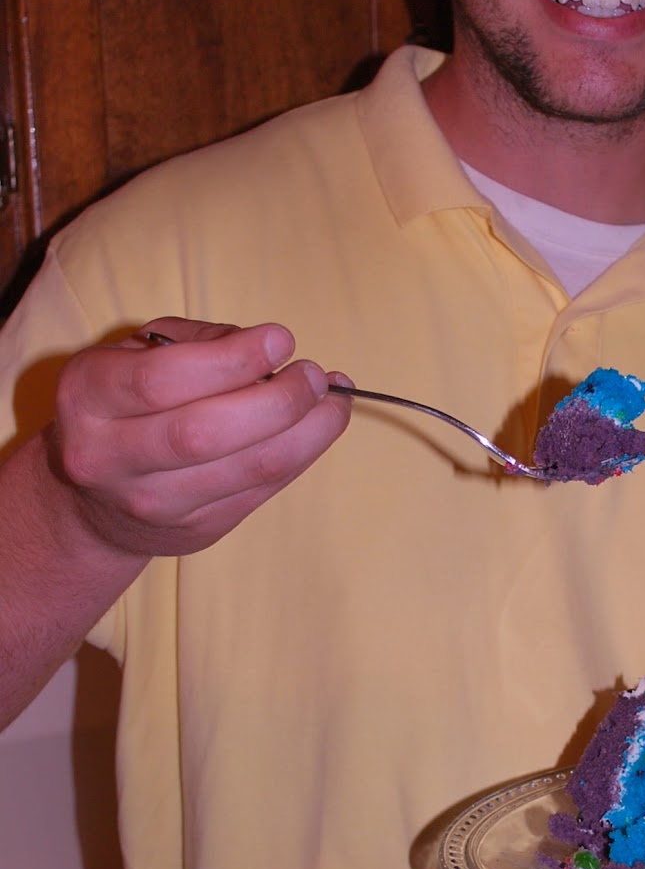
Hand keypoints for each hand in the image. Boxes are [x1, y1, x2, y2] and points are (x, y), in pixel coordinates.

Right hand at [46, 317, 352, 558]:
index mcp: (87, 395)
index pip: (161, 380)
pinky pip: (263, 490)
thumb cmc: (128, 401)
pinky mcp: (195, 530)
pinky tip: (321, 425)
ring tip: (333, 400)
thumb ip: (197, 341)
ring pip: (246, 468)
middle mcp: (108, 456)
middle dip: (277, 399)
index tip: (282, 339)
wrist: (96, 499)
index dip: (231, 359)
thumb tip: (269, 350)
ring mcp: (152, 502)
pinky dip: (303, 454)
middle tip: (313, 374)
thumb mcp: (139, 353)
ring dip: (307, 430)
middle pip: (203, 432)